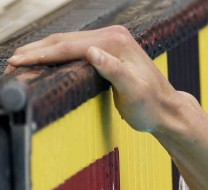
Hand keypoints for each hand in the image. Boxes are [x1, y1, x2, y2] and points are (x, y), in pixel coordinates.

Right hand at [6, 26, 181, 132]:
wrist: (168, 111)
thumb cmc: (152, 108)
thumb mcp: (133, 93)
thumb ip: (114, 71)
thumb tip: (92, 52)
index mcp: (115, 43)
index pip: (70, 47)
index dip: (42, 55)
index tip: (19, 62)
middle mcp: (113, 36)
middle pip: (64, 40)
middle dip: (36, 51)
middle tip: (12, 63)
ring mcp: (111, 40)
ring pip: (68, 41)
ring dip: (43, 50)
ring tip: (21, 60)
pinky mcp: (109, 48)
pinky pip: (75, 47)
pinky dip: (56, 52)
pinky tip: (44, 58)